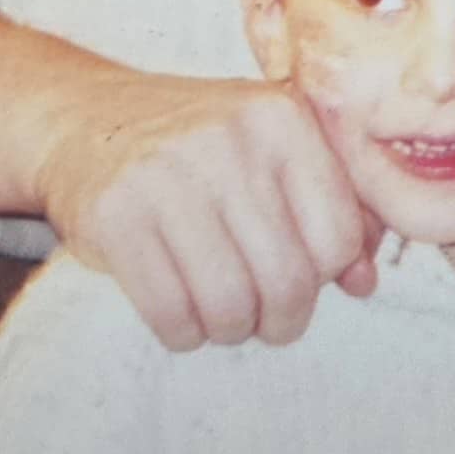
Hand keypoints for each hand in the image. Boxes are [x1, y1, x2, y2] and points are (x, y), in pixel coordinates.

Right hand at [33, 69, 378, 350]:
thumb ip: (336, 210)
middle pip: (288, 279)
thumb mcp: (276, 155)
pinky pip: (169, 312)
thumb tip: (364, 283)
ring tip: (225, 317)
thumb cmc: (204, 151)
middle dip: (282, 320)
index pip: (339, 237)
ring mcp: (167, 173)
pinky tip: (183, 318)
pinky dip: (184, 334)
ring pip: (229, 304)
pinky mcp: (114, 214)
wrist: (89, 121)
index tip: (304, 278)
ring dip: (232, 330)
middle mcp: (230, 138)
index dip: (326, 278)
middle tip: (268, 320)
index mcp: (284, 119)